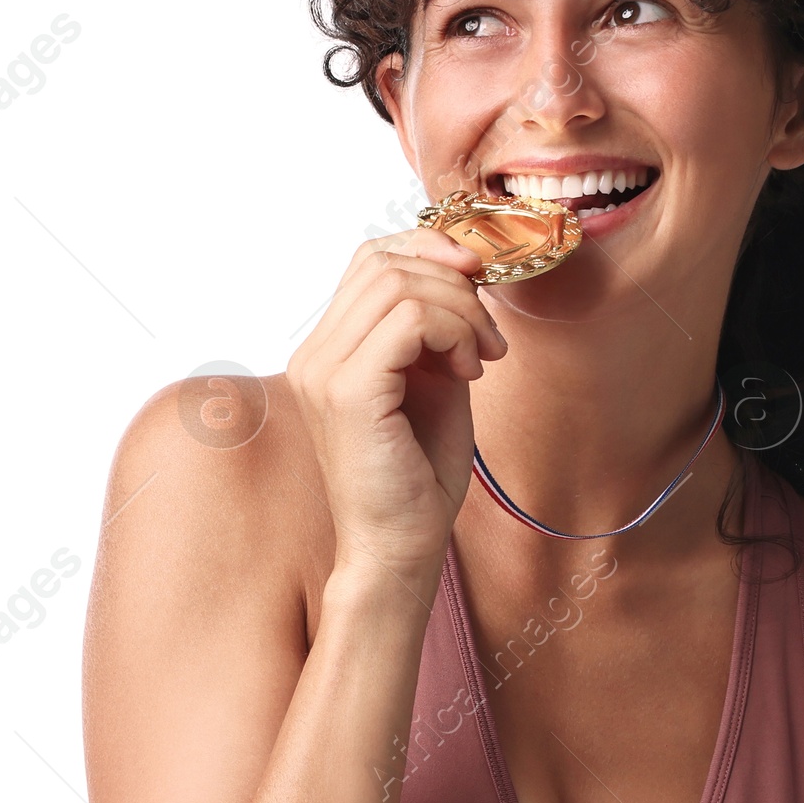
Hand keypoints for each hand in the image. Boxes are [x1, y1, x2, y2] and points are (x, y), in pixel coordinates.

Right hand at [286, 228, 506, 580]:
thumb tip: (464, 274)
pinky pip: (409, 318)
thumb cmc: (418, 478)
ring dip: (460, 309)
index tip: (480, 287)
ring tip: (481, 357)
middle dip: (454, 283)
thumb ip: (435, 330)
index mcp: (328, 350)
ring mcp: (323, 371)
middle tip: (489, 338)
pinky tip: (468, 371)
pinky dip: (453, 332)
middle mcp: (314, 354)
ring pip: (398, 282)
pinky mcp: (347, 392)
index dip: (431, 253)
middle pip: (384, 261)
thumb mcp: (433, 383)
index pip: (371, 258)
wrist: (398, 549)